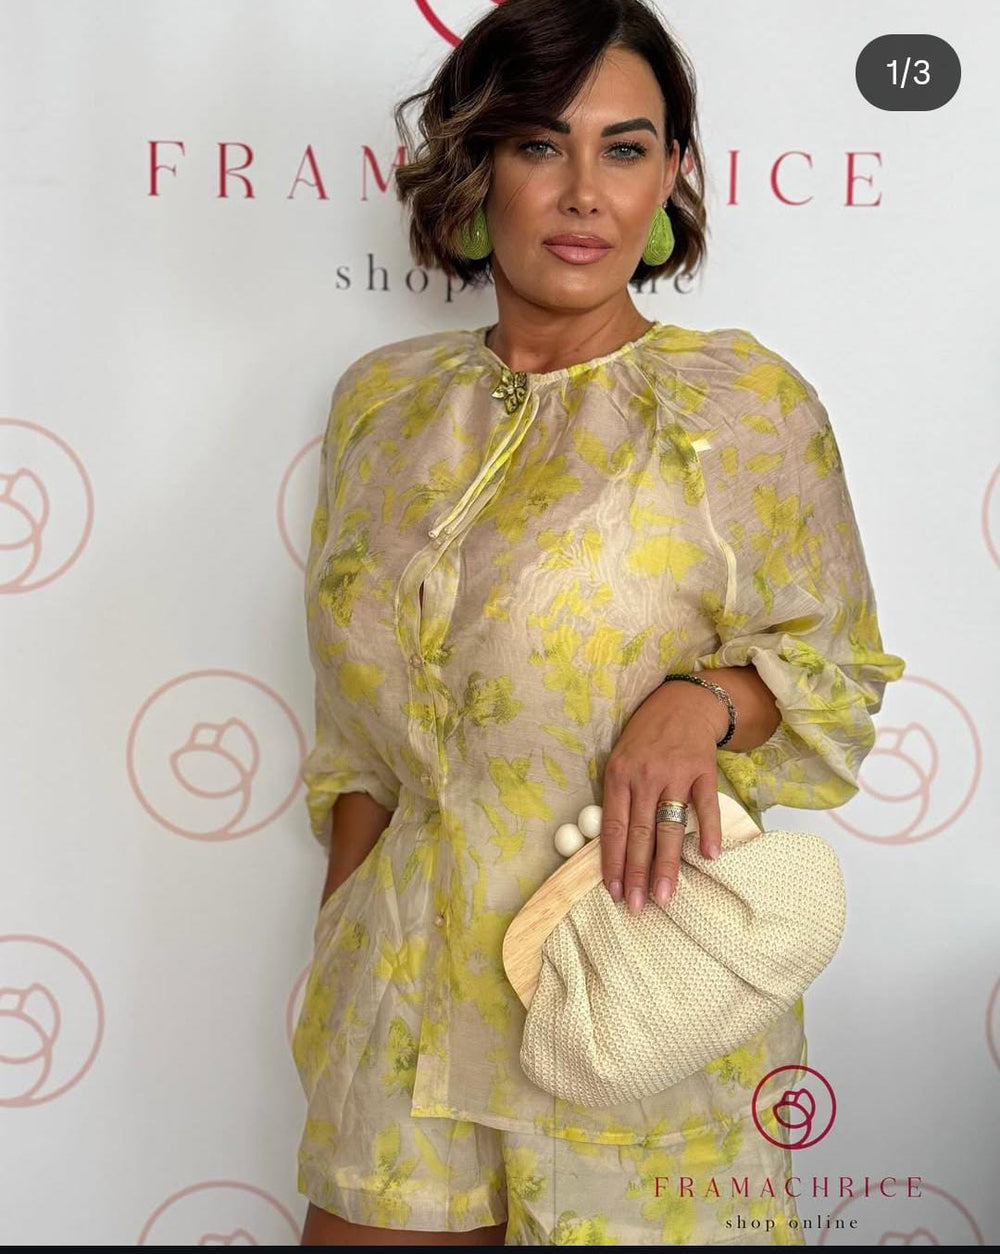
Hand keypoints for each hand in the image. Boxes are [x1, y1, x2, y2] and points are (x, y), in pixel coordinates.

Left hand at [600, 680, 725, 913]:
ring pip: (669, 827)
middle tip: (636, 906)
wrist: (681, 704)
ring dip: (666, 865)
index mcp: (619, 776)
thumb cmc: (645, 738)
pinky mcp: (703, 771)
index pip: (613, 827)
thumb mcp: (619, 760)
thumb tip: (612, 846)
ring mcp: (676, 774)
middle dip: (637, 874)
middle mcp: (645, 776)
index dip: (613, 862)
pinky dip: (709, 832)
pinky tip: (709, 856)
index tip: (614, 891)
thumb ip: (617, 798)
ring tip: (664, 896)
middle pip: (639, 833)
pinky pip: (706, 806)